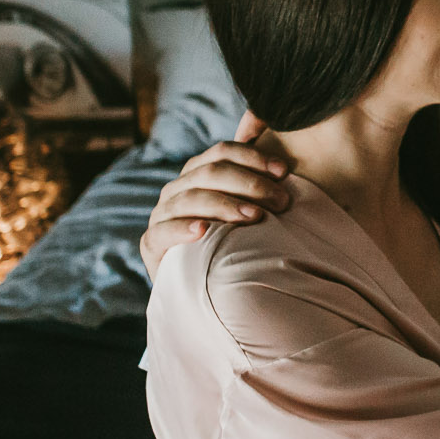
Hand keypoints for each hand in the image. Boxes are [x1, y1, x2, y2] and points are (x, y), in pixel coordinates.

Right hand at [139, 111, 292, 279]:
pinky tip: (203, 230)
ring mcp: (162, 214)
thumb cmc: (232, 242)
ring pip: (191, 198)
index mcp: (198, 172)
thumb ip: (259, 186)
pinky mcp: (151, 243)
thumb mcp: (246, 210)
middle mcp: (178, 188)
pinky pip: (163, 231)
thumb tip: (288, 164)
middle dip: (250, 184)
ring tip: (255, 216)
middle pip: (211, 173)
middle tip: (281, 201)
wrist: (202, 286)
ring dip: (225, 205)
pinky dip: (183, 229)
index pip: (223, 152)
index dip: (254, 157)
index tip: (284, 171)